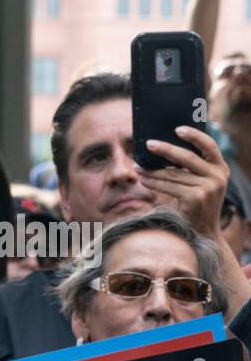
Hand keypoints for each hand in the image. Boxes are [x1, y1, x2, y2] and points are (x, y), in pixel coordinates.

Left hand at [137, 126, 229, 240]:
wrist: (203, 231)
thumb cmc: (197, 204)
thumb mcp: (202, 183)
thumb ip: (193, 169)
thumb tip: (166, 149)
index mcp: (221, 168)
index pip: (209, 146)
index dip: (194, 135)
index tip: (177, 129)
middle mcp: (217, 176)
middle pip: (187, 157)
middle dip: (165, 149)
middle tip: (148, 144)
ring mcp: (207, 188)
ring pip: (173, 174)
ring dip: (153, 170)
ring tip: (138, 166)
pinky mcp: (195, 198)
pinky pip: (168, 187)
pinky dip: (153, 182)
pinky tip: (143, 179)